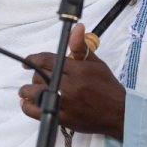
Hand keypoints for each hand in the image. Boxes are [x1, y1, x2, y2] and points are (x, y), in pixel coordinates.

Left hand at [20, 24, 125, 138]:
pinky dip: (28, 107)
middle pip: (40, 75)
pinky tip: (28, 103)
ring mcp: (65, 103)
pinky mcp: (63, 118)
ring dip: (27, 90)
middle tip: (38, 77)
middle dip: (36, 75)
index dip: (34, 59)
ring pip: (35, 93)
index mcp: (78, 70)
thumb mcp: (96, 63)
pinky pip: (37, 111)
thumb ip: (81, 47)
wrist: (119, 112)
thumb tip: (77, 28)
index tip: (28, 61)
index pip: (48, 60)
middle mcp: (70, 85)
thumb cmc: (107, 87)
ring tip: (27, 90)